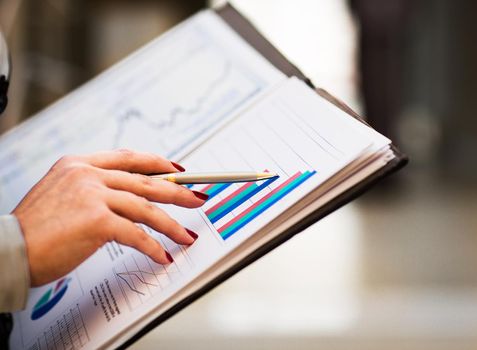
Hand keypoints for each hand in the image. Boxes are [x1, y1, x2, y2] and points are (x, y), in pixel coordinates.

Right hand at [12, 149, 207, 286]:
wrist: (9, 249)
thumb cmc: (35, 228)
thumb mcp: (61, 192)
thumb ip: (91, 187)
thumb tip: (126, 195)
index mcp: (80, 164)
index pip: (129, 158)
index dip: (157, 163)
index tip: (177, 170)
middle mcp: (88, 174)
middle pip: (146, 181)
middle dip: (177, 191)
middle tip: (197, 197)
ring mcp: (93, 196)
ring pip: (146, 207)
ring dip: (171, 224)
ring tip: (187, 235)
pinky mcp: (96, 221)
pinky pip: (136, 234)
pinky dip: (153, 247)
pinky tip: (163, 255)